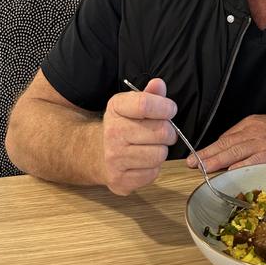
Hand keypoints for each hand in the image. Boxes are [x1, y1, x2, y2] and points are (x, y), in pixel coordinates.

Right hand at [100, 78, 177, 194]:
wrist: (95, 154)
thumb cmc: (122, 126)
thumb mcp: (132, 105)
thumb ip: (150, 94)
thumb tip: (159, 84)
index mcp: (116, 108)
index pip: (145, 104)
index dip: (165, 107)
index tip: (170, 110)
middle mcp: (112, 132)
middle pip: (160, 131)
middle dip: (168, 132)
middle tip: (162, 132)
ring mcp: (114, 158)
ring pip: (159, 154)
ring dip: (161, 151)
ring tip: (151, 147)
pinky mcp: (120, 180)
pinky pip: (152, 173)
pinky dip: (153, 168)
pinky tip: (142, 161)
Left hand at [186, 111, 265, 171]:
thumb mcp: (265, 127)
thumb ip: (248, 138)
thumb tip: (232, 153)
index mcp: (250, 125)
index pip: (226, 138)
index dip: (211, 148)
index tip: (198, 156)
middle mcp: (253, 132)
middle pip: (225, 144)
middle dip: (207, 154)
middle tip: (192, 163)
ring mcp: (262, 143)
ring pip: (234, 152)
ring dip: (217, 161)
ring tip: (203, 168)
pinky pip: (252, 161)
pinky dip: (239, 167)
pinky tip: (229, 172)